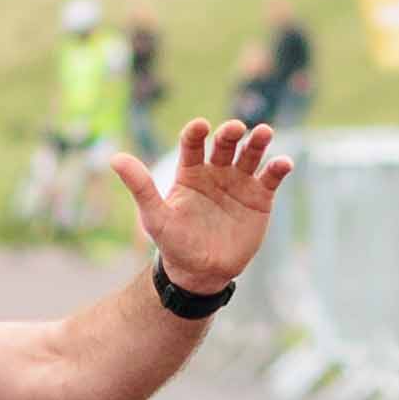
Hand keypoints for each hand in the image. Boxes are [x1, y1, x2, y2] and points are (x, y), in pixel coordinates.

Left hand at [110, 118, 292, 293]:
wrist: (202, 273)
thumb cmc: (174, 243)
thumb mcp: (154, 216)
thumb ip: (140, 187)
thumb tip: (114, 158)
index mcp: (190, 172)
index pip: (193, 144)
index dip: (196, 132)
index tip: (200, 126)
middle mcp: (215, 172)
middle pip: (225, 144)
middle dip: (230, 133)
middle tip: (235, 128)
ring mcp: (239, 183)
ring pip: (250, 155)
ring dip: (258, 142)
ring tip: (264, 133)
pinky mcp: (260, 198)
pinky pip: (270, 178)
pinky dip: (278, 167)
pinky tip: (283, 163)